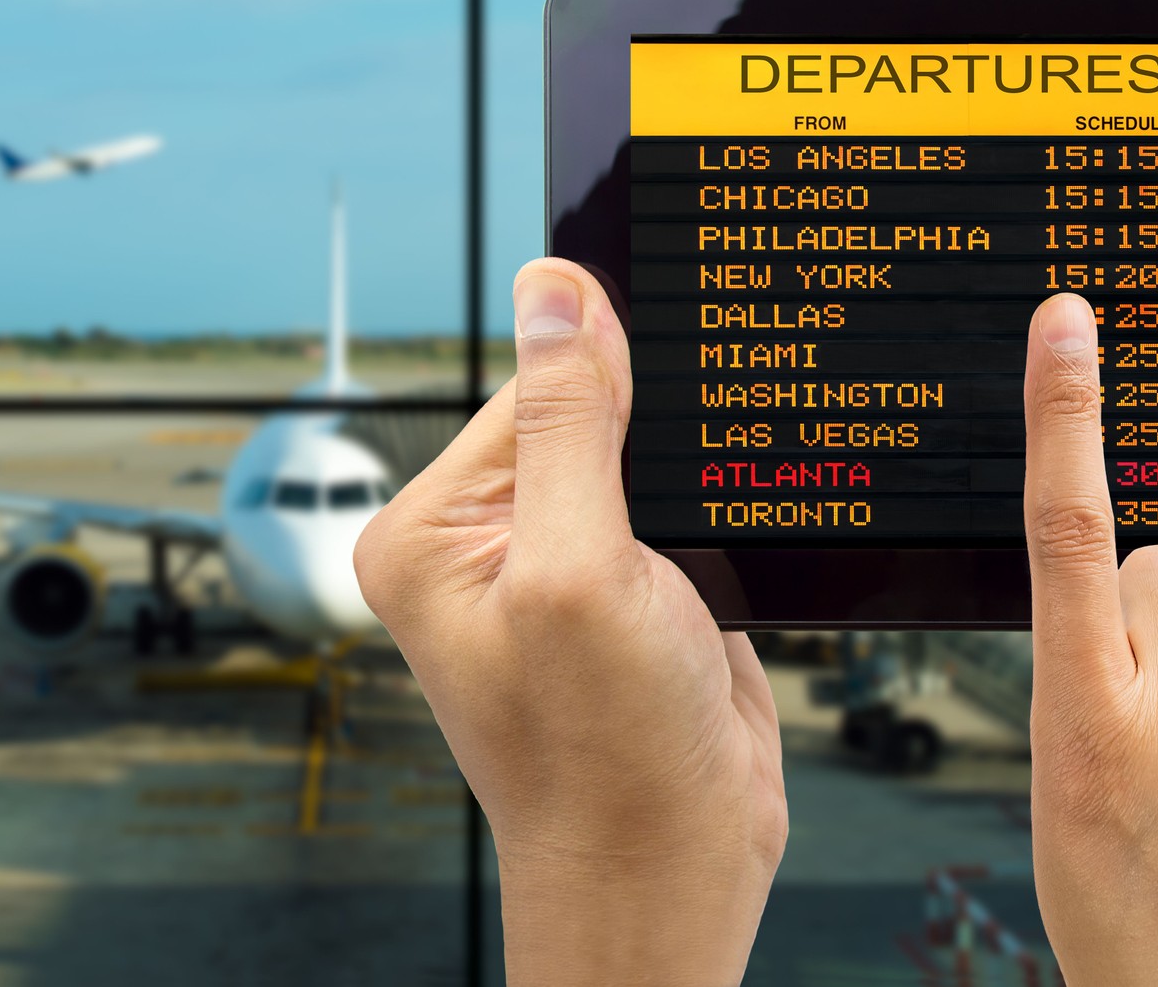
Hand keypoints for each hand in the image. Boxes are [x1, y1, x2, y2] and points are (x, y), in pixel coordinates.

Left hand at [354, 259, 786, 986]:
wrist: (675, 867)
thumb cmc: (602, 754)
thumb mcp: (576, 570)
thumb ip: (566, 423)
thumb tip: (554, 289)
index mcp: (432, 533)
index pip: (526, 387)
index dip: (606, 370)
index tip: (672, 366)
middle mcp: (487, 546)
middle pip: (586, 414)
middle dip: (652, 432)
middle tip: (682, 495)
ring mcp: (563, 571)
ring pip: (641, 461)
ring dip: (687, 476)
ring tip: (699, 541)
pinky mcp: (633, 596)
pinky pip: (676, 511)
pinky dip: (712, 511)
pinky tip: (724, 546)